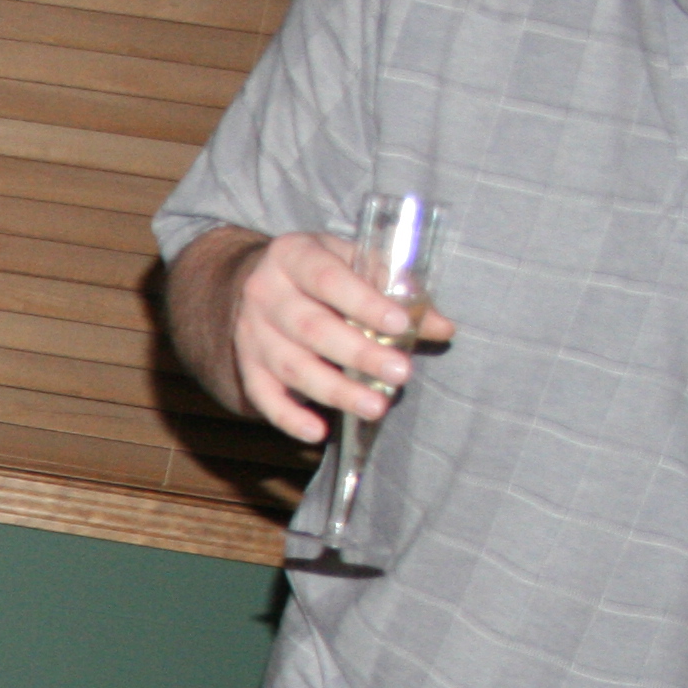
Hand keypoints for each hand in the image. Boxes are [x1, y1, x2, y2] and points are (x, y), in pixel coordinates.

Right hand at [216, 229, 457, 447]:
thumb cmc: (320, 271)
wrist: (256, 281)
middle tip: (400, 373)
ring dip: (336, 391)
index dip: (364, 303)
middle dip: (359, 354)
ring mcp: (251, 333)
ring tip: (375, 407)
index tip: (400, 324)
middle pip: (311, 329)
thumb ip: (396, 290)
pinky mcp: (246, 365)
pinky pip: (263, 396)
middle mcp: (265, 293)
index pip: (328, 279)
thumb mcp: (353, 262)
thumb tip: (441, 327)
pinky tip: (318, 432)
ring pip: (292, 367)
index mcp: (293, 255)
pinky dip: (288, 418)